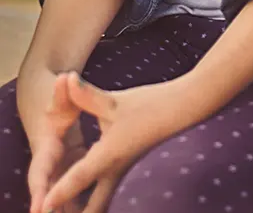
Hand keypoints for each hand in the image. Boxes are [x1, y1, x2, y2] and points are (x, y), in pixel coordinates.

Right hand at [26, 74, 86, 212]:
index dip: (41, 192)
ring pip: (65, 192)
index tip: (40, 209)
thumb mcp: (59, 98)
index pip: (41, 173)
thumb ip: (63, 91)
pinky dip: (82, 200)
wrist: (46, 100)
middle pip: (52, 191)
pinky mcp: (73, 162)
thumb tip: (64, 77)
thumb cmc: (54, 99)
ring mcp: (62, 164)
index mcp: (46, 148)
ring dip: (69, 208)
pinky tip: (96, 211)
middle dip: (55, 209)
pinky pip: (77, 186)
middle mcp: (51, 161)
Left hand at [41, 73, 192, 212]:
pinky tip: (84, 199)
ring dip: (85, 210)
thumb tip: (65, 79)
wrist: (183, 106)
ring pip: (101, 202)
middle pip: (93, 208)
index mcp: (107, 155)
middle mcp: (114, 170)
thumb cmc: (150, 104)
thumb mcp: (114, 101)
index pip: (78, 179)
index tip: (42, 208)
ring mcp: (123, 171)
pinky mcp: (128, 166)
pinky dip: (93, 201)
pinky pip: (107, 193)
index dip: (58, 194)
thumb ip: (86, 95)